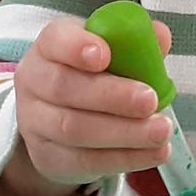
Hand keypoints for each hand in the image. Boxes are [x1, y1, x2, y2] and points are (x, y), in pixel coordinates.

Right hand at [0, 17, 173, 195]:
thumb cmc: (89, 76)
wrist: (55, 122)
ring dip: (124, 132)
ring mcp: (36, 123)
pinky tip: (154, 152)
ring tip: (161, 130)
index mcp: (50, 47)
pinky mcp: (48, 157)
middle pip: (64, 88)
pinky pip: (85, 160)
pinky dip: (125, 157)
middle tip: (150, 100)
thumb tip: (160, 35)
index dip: (77, 47)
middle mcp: (34, 82)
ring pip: (74, 129)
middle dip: (111, 96)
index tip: (105, 55)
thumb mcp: (108, 52)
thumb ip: (134, 42)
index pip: (54, 40)